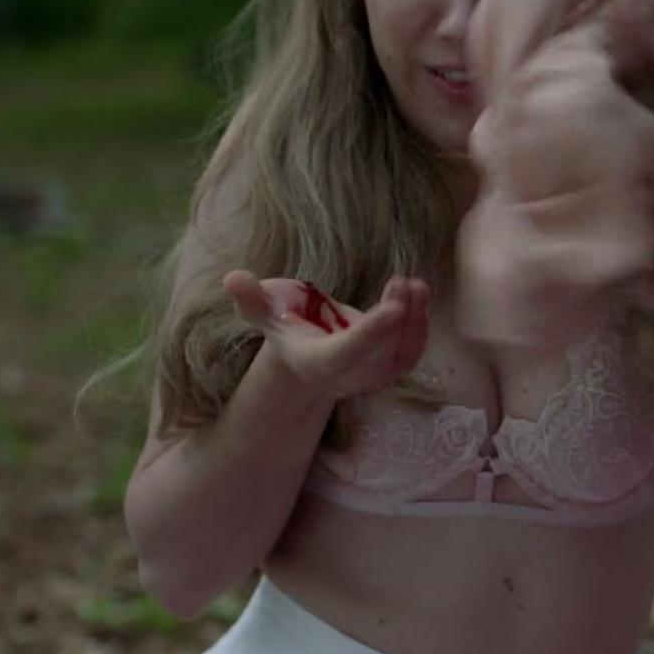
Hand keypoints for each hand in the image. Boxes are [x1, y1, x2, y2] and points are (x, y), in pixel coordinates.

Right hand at [222, 271, 430, 401]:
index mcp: (318, 363)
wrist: (306, 362)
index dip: (371, 332)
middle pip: (382, 353)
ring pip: (404, 354)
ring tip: (415, 285)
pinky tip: (420, 294)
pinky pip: (412, 352)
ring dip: (416, 320)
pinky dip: (420, 325)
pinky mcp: (389, 368)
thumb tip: (233, 278)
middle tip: (402, 283)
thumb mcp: (264, 314)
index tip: (394, 307)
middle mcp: (349, 374)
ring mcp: (373, 375)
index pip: (348, 351)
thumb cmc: (285, 332)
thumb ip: (250, 299)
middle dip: (397, 320)